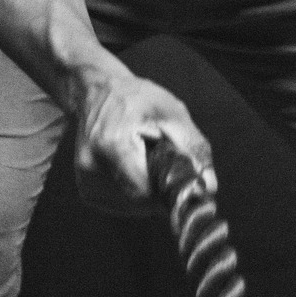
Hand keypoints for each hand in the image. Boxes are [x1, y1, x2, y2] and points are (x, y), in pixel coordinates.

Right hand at [74, 71, 215, 214]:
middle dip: (159, 191)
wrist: (98, 90)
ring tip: (146, 162)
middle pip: (138, 201)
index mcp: (113, 144)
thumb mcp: (171, 112)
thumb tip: (209, 186)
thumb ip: (193, 148)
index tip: (181, 182)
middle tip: (166, 167)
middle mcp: (92, 166)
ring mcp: (86, 180)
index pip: (146, 191)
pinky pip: (118, 203)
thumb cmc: (136, 97)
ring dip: (146, 194)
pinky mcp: (86, 189)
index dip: (168, 191)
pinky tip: (135, 169)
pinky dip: (132, 193)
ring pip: (128, 206)